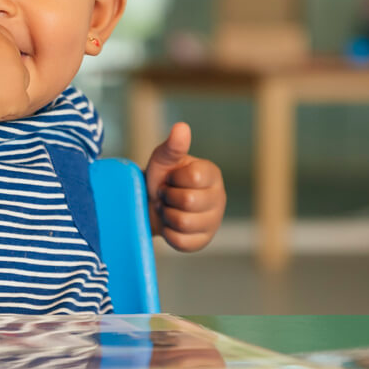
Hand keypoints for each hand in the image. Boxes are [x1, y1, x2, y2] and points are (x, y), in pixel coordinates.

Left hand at [144, 122, 225, 251]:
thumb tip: (181, 127)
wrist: (149, 205)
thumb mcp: (163, 161)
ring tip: (167, 208)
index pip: (192, 177)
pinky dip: (169, 233)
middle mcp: (219, 197)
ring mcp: (213, 221)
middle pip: (188, 201)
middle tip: (165, 195)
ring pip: (184, 222)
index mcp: (212, 174)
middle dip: (167, 197)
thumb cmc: (160, 179)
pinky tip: (169, 224)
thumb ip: (173, 146)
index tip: (170, 178)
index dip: (172, 179)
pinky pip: (182, 241)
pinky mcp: (203, 241)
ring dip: (166, 215)